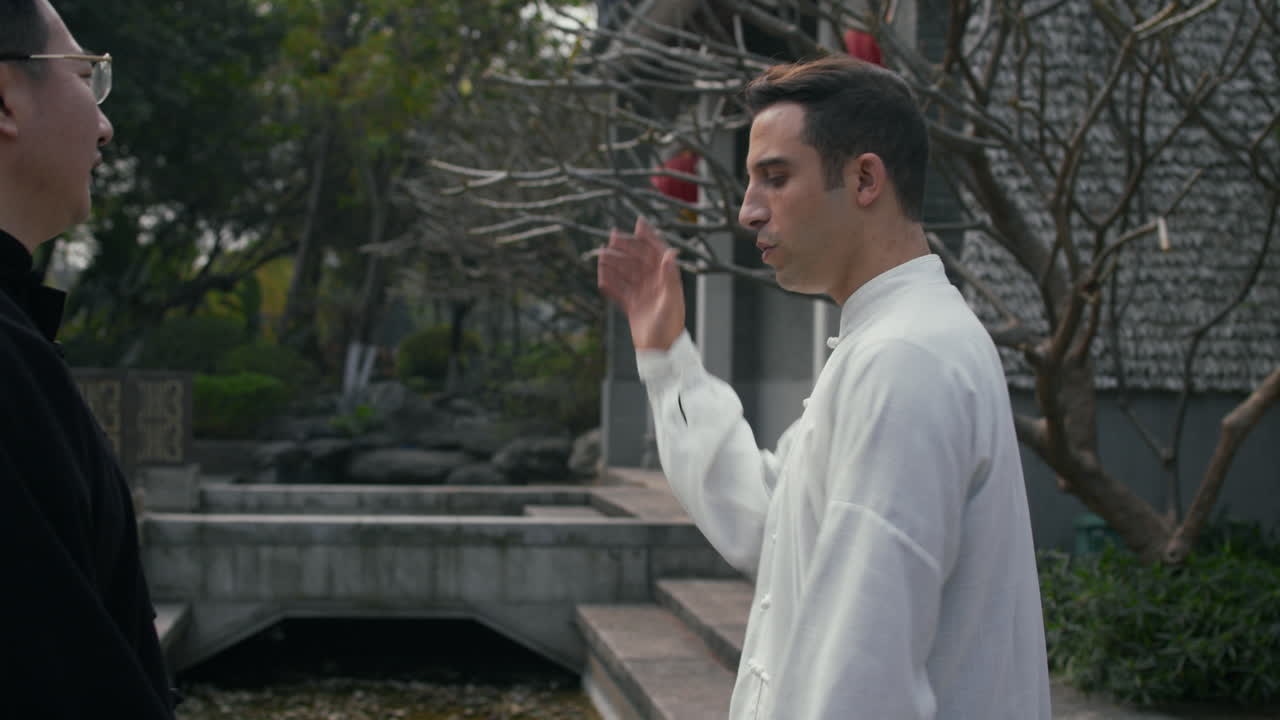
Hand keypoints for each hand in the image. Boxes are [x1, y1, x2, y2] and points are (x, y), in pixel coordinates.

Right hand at [597, 216, 685, 350]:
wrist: (660, 352)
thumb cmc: (670, 327)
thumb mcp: (671, 301)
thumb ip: (669, 277)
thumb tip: (670, 254)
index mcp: (667, 280)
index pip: (657, 253)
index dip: (649, 238)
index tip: (638, 223)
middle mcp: (655, 285)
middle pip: (638, 261)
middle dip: (626, 248)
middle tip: (612, 236)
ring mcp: (643, 295)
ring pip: (627, 274)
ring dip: (615, 264)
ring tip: (601, 256)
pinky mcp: (633, 307)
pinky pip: (620, 292)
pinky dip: (611, 285)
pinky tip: (601, 278)